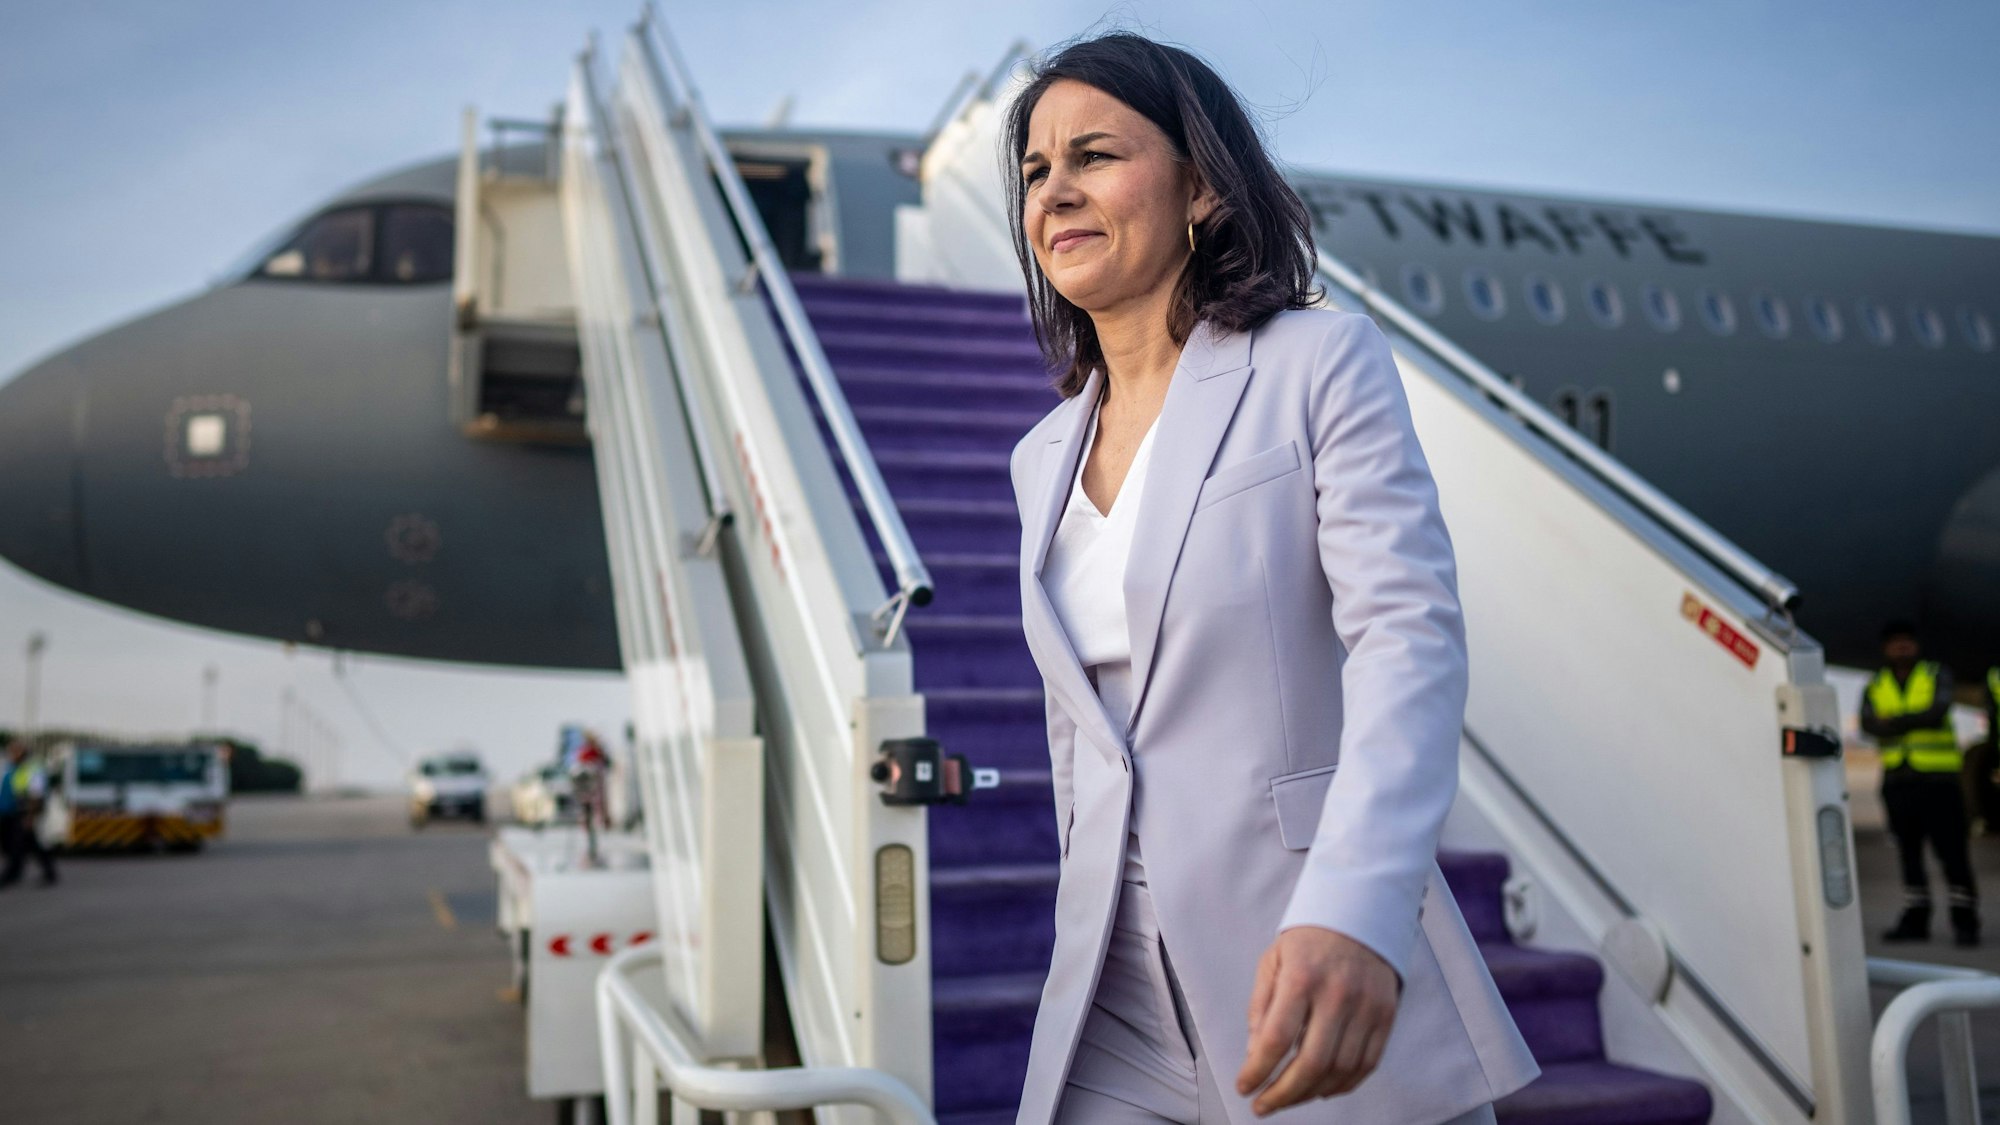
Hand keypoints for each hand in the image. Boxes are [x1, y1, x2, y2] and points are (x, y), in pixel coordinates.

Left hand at [1237, 925, 1398, 1113]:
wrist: (1359, 913)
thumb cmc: (1308, 941)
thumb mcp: (1273, 962)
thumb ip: (1261, 1008)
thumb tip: (1255, 1054)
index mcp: (1302, 978)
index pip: (1276, 1038)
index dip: (1257, 1071)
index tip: (1244, 1087)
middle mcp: (1338, 994)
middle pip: (1311, 1062)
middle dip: (1283, 1094)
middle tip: (1264, 1106)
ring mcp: (1366, 1006)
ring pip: (1341, 1069)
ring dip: (1310, 1093)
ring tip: (1289, 1097)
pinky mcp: (1386, 1015)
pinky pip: (1367, 1064)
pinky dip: (1343, 1085)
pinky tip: (1321, 1089)